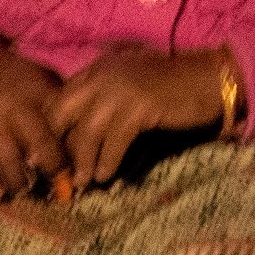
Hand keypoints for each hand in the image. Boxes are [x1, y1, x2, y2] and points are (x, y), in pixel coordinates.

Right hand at [0, 32, 70, 199]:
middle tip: (62, 189)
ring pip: (9, 159)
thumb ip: (59, 99)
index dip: (76, 145)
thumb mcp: (37, 76)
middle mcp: (15, 107)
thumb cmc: (8, 74)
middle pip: (40, 143)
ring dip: (21, 181)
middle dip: (53, 168)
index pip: (64, 120)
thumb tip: (84, 130)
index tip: (85, 165)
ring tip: (27, 192)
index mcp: (37, 91)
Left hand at [50, 45, 228, 188]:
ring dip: (83, 161)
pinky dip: (108, 161)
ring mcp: (121, 89)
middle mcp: (101, 76)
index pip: (57, 101)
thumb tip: (74, 143)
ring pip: (87, 132)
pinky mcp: (141, 105)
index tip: (44, 157)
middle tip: (55, 174)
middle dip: (57, 148)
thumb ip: (98, 106)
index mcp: (93, 71)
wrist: (210, 79)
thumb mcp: (125, 90)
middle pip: (63, 115)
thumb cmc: (167, 89)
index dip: (48, 131)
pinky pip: (115, 140)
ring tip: (81, 183)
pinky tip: (106, 176)